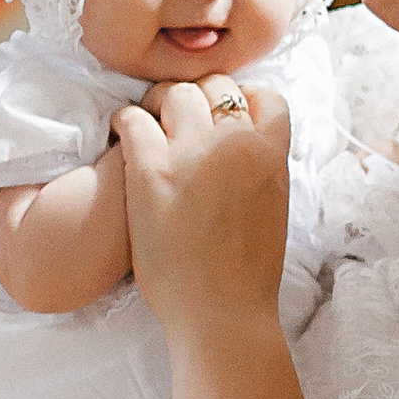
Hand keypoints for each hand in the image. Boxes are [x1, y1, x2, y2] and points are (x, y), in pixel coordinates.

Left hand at [114, 79, 289, 338]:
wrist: (221, 313)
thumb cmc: (247, 270)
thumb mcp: (275, 204)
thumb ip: (262, 163)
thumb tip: (242, 135)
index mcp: (273, 154)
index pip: (263, 94)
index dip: (240, 98)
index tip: (220, 114)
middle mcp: (236, 144)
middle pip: (214, 86)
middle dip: (196, 96)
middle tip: (176, 116)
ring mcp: (193, 154)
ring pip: (174, 93)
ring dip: (158, 103)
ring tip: (148, 124)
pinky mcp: (151, 170)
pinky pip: (133, 118)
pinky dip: (125, 122)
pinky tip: (123, 137)